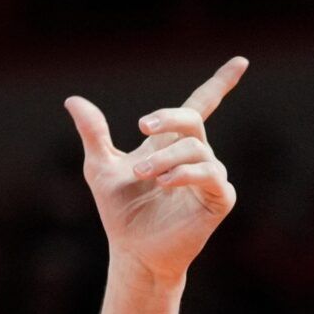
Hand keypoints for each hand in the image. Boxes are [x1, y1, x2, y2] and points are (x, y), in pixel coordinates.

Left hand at [65, 57, 247, 286]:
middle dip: (168, 118)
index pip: (200, 106)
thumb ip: (93, 134)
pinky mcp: (219, 198)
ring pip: (197, 149)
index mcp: (171, 144)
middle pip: (192, 121)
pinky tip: (165, 183)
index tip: (240, 62)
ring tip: (142, 175)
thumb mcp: (101, 168)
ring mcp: (210, 176)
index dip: (220, 84)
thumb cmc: (120, 211)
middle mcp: (195, 155)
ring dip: (166, 158)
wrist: (132, 251)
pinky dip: (186, 175)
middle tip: (141, 128)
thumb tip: (73, 100)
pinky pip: (210, 175)